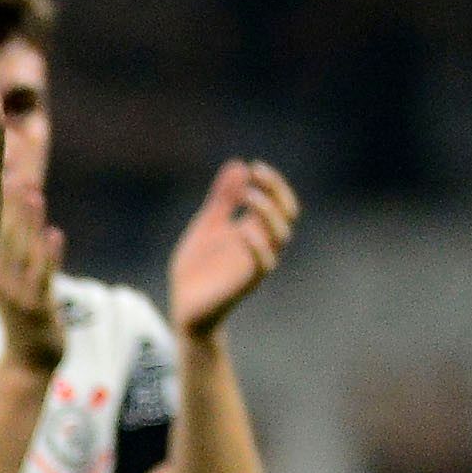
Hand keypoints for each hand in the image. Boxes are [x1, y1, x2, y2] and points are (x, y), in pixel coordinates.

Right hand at [0, 178, 66, 377]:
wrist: (31, 361)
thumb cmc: (26, 317)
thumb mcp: (15, 281)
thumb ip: (16, 250)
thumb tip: (19, 218)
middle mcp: (2, 280)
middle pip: (6, 234)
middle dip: (10, 203)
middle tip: (10, 168)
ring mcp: (19, 294)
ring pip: (25, 251)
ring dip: (29, 222)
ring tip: (32, 192)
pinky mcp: (39, 307)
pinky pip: (45, 277)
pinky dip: (51, 255)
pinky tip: (55, 233)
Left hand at [169, 158, 300, 338]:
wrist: (184, 308)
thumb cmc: (197, 270)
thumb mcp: (207, 226)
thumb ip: (222, 199)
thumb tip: (239, 164)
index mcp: (252, 230)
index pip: (278, 202)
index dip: (272, 183)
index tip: (255, 167)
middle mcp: (260, 245)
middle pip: (287, 214)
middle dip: (276, 191)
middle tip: (257, 174)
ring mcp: (254, 264)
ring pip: (280, 236)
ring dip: (267, 212)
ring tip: (248, 194)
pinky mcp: (244, 284)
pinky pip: (262, 265)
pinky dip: (257, 247)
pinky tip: (243, 231)